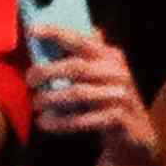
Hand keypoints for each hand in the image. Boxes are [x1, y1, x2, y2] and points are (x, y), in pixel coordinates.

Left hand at [27, 28, 159, 165]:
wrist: (136, 136)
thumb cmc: (107, 100)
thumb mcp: (99, 76)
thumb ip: (80, 57)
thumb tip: (47, 35)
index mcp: (110, 56)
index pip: (81, 39)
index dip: (56, 33)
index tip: (32, 30)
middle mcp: (118, 72)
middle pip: (77, 67)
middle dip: (48, 71)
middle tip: (29, 80)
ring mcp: (121, 96)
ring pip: (79, 94)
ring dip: (52, 98)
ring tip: (36, 103)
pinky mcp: (119, 119)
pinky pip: (84, 120)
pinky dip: (61, 122)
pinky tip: (45, 123)